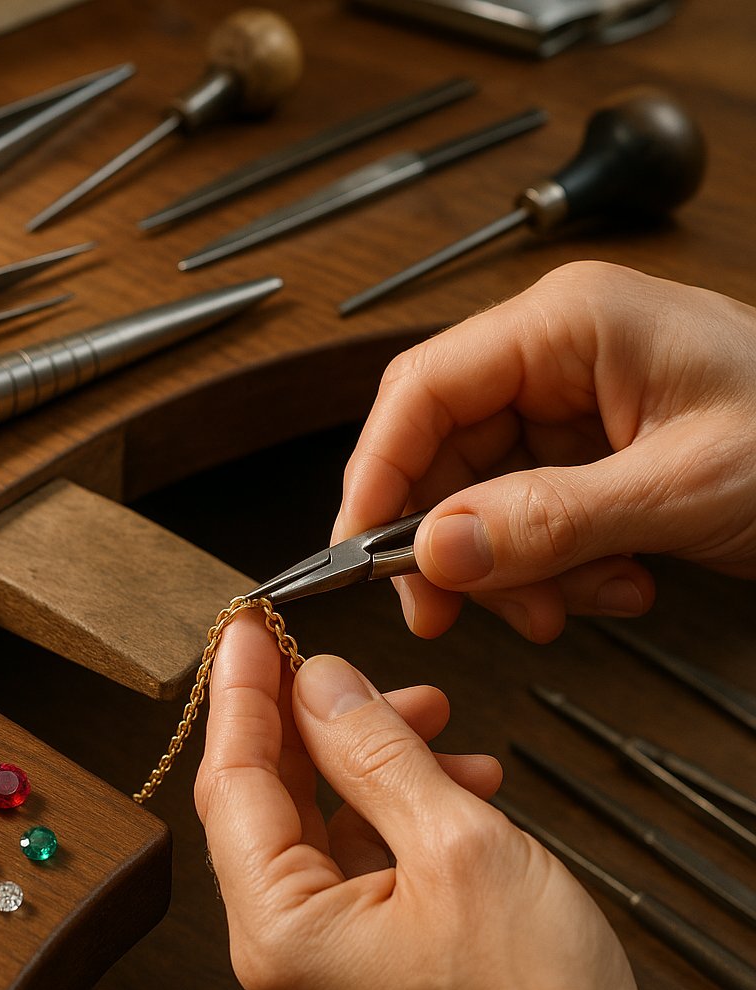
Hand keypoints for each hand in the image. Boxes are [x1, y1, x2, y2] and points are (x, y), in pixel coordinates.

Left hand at [195, 610, 649, 989]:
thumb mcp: (461, 850)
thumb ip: (379, 756)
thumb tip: (323, 685)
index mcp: (283, 934)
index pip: (233, 781)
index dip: (241, 692)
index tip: (247, 630)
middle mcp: (288, 957)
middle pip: (273, 799)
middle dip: (321, 721)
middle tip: (348, 667)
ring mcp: (326, 965)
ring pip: (325, 824)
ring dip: (376, 760)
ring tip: (435, 724)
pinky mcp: (369, 966)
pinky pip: (363, 861)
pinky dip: (401, 810)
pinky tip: (456, 784)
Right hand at [333, 262, 755, 640]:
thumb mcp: (685, 487)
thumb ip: (551, 520)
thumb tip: (434, 549)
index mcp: (566, 324)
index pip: (422, 388)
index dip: (376, 472)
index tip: (360, 550)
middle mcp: (554, 356)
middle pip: (442, 450)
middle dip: (451, 540)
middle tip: (450, 611)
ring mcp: (569, 404)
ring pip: (480, 494)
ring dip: (513, 565)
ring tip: (582, 600)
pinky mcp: (586, 450)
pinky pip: (528, 515)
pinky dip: (554, 566)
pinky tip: (615, 581)